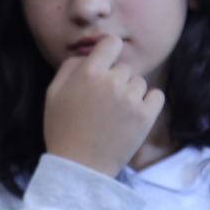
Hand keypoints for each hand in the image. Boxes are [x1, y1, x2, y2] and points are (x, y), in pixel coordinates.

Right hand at [43, 35, 166, 178]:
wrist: (79, 166)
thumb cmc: (62, 130)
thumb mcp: (53, 94)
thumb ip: (69, 68)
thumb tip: (86, 54)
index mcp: (89, 73)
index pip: (112, 43)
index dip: (110, 52)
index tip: (107, 64)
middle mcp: (112, 82)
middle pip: (124, 67)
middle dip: (116, 80)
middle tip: (104, 102)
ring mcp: (130, 99)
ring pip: (139, 82)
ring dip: (130, 93)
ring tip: (116, 113)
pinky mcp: (146, 116)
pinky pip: (156, 96)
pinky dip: (148, 103)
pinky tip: (133, 114)